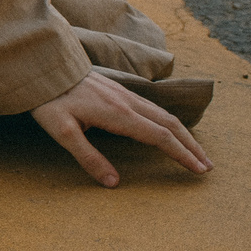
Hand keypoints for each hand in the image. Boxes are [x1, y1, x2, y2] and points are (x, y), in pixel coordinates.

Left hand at [30, 71, 211, 186]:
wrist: (42, 67)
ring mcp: (124, 93)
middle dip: (191, 145)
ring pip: (163, 113)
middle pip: (170, 123)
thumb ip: (89, 158)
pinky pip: (152, 107)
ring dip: (183, 133)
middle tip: (207, 166)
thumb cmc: (50, 100)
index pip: (160, 136)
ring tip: (195, 151)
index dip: (181, 154)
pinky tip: (169, 129)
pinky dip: (169, 122)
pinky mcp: (118, 90)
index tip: (198, 170)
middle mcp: (127, 101)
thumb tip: (114, 183)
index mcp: (118, 114)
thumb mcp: (63, 132)